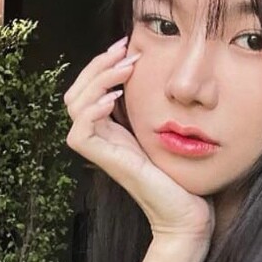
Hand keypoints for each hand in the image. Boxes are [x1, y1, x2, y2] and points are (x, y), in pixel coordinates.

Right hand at [64, 37, 214, 247]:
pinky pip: (80, 132)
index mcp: (113, 130)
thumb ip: (157, 109)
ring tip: (125, 69)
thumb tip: (164, 75)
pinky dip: (92, 110)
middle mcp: (103, 138)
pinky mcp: (107, 163)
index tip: (128, 46)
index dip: (102, 64)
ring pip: (74, 106)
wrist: (187, 215)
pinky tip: (115, 99)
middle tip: (124, 49)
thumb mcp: (167, 131)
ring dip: (97, 80)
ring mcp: (102, 151)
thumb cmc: (183, 178)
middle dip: (97, 65)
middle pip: (75, 92)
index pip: (88, 89)